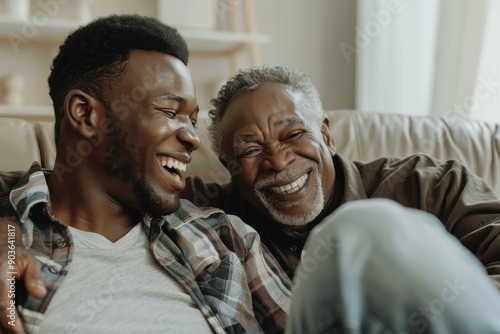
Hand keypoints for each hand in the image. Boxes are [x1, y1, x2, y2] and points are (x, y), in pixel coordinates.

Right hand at [0, 216, 45, 332]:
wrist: (1, 246)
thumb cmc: (16, 255)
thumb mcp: (30, 260)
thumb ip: (34, 277)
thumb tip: (40, 294)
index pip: (3, 303)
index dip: (11, 321)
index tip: (21, 332)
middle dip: (6, 328)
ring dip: (1, 326)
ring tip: (16, 333)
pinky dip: (1, 319)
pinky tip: (8, 328)